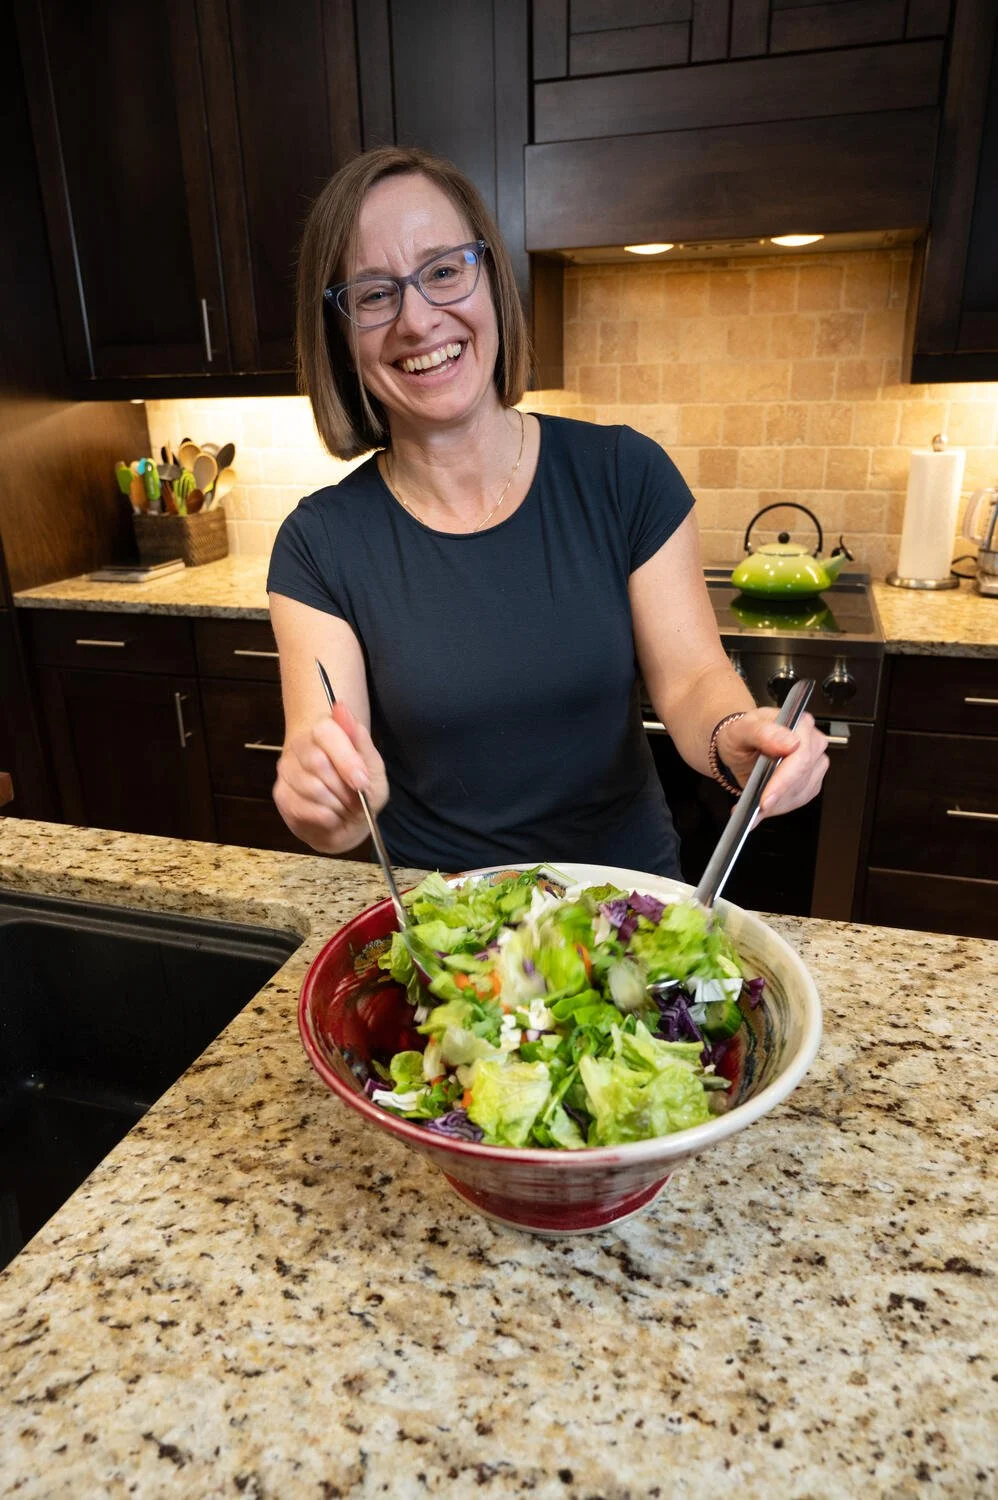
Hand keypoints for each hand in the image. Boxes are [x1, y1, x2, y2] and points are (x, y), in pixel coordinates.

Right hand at [273, 701, 388, 854]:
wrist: (347, 821)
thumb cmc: (362, 790)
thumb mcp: (373, 768)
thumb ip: (360, 740)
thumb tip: (341, 708)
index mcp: (325, 732)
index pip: (324, 731)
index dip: (345, 760)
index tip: (361, 782)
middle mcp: (300, 746)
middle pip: (317, 762)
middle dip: (342, 787)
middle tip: (354, 797)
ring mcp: (287, 770)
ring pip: (310, 788)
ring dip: (335, 804)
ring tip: (342, 806)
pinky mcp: (280, 795)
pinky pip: (302, 808)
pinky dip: (324, 818)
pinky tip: (330, 816)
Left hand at [716, 708, 828, 819]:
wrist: (741, 746)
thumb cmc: (742, 734)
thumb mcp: (742, 729)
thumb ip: (763, 733)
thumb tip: (790, 742)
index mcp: (800, 724)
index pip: (801, 755)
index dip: (784, 780)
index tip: (767, 798)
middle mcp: (813, 742)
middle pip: (803, 776)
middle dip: (778, 795)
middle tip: (757, 806)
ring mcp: (815, 763)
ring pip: (802, 792)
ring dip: (777, 803)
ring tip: (756, 804)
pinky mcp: (812, 781)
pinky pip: (800, 800)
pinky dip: (779, 806)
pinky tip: (764, 805)